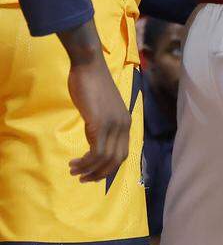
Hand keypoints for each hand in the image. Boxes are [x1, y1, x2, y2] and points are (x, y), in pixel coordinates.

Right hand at [66, 53, 129, 182]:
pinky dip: (85, 162)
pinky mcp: (100, 123)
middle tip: (83, 178)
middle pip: (117, 160)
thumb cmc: (92, 84)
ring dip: (88, 170)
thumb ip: (101, 124)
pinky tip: (75, 162)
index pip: (122, 153)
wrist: (89, 67)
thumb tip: (94, 139)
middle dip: (100, 174)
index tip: (93, 174)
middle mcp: (123, 125)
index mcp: (125, 122)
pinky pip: (96, 152)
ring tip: (74, 171)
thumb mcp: (100, 109)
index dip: (109, 168)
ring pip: (105, 159)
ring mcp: (113, 125)